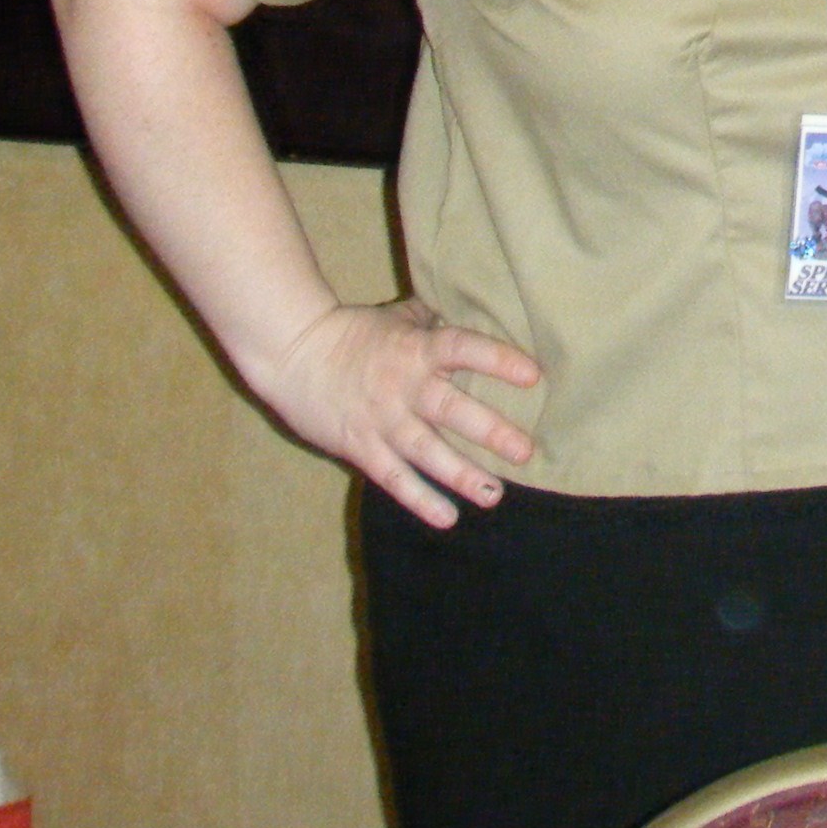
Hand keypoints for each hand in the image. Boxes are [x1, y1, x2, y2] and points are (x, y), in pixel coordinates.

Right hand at [243, 297, 544, 529]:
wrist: (292, 353)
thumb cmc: (349, 332)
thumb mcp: (395, 318)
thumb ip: (431, 320)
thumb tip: (466, 309)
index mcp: (416, 348)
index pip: (463, 349)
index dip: (498, 361)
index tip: (533, 375)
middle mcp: (403, 386)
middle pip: (452, 410)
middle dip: (490, 432)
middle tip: (525, 451)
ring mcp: (382, 420)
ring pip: (427, 451)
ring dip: (461, 475)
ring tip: (494, 494)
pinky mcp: (361, 447)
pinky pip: (393, 478)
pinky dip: (419, 499)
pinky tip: (447, 518)